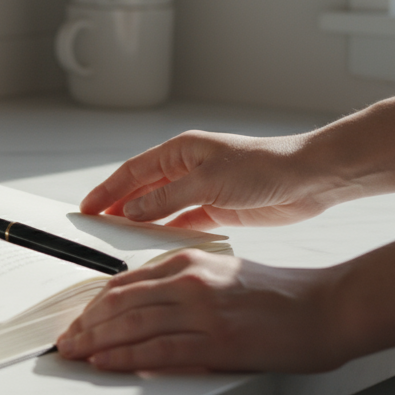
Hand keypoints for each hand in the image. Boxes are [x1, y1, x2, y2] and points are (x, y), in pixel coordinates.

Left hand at [56, 250, 346, 372]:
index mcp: (187, 261)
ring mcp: (201, 311)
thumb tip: (145, 305)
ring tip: (74, 354)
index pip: (123, 283)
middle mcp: (188, 281)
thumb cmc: (279, 294)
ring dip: (95, 342)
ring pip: (130, 325)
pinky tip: (106, 363)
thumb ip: (182, 285)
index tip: (77, 320)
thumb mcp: (221, 274)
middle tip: (65, 341)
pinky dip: (124, 357)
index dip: (93, 305)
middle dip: (85, 325)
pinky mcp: (217, 341)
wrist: (328, 307)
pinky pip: (158, 350)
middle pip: (118, 304)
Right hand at [80, 130, 342, 229]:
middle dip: (118, 205)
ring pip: (161, 207)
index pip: (133, 171)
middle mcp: (187, 168)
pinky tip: (155, 243)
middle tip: (95, 224)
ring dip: (141, 220)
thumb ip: (167, 199)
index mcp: (181, 151)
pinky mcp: (218, 208)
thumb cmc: (263, 167)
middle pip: (142, 188)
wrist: (307, 179)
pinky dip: (167, 231)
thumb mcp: (208, 183)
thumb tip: (133, 211)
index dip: (108, 189)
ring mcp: (202, 189)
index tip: (87, 207)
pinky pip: (183, 221)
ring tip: (118, 236)